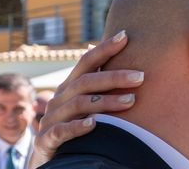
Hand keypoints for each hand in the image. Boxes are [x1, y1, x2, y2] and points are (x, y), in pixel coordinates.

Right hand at [29, 31, 143, 168]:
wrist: (47, 152)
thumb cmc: (74, 121)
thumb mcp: (84, 99)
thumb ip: (99, 81)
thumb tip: (119, 49)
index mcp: (70, 85)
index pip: (87, 61)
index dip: (105, 48)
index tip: (125, 36)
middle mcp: (60, 97)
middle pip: (87, 81)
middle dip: (115, 77)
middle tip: (141, 76)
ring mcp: (52, 117)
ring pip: (80, 104)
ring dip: (106, 102)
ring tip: (131, 101)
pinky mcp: (47, 139)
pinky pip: (62, 131)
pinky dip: (78, 127)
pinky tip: (94, 124)